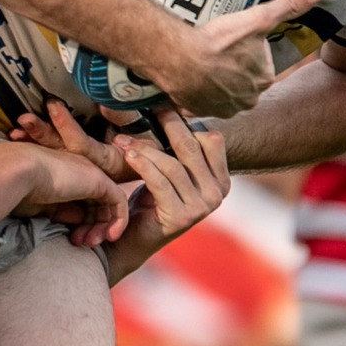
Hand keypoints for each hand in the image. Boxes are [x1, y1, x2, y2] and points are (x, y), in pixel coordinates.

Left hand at [11, 98, 137, 182]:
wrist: (151, 160)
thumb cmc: (148, 146)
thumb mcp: (143, 134)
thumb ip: (125, 117)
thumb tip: (104, 104)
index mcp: (107, 158)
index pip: (82, 144)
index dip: (67, 126)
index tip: (53, 105)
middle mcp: (91, 163)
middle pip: (63, 150)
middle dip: (43, 134)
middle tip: (23, 120)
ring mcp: (82, 161)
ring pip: (56, 150)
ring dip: (36, 138)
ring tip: (16, 128)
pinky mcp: (75, 157)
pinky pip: (56, 149)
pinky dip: (39, 140)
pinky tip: (21, 131)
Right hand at [13, 144, 130, 248]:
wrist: (20, 173)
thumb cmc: (20, 189)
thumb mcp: (44, 206)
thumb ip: (63, 212)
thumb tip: (79, 223)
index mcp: (66, 175)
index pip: (84, 202)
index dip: (82, 224)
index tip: (73, 240)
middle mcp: (81, 172)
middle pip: (98, 205)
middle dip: (94, 228)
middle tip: (85, 244)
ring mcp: (92, 174)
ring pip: (109, 205)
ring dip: (103, 228)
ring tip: (91, 243)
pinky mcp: (100, 180)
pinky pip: (119, 202)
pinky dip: (119, 220)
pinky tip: (110, 236)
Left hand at [114, 109, 231, 264]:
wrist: (133, 239)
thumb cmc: (151, 200)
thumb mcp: (173, 172)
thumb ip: (181, 150)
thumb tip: (171, 106)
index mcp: (221, 180)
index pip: (212, 139)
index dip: (188, 121)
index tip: (163, 106)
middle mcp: (217, 194)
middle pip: (193, 148)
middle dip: (167, 125)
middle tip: (146, 110)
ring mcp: (201, 208)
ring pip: (173, 165)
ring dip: (145, 148)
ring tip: (124, 138)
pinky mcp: (181, 217)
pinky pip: (160, 181)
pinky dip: (142, 165)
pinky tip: (128, 154)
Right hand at [146, 0, 324, 118]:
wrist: (179, 58)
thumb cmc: (218, 41)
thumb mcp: (259, 18)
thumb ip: (289, 5)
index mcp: (264, 80)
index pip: (261, 63)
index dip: (247, 48)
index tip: (232, 38)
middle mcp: (246, 100)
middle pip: (242, 78)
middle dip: (232, 65)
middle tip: (216, 47)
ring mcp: (221, 108)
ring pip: (222, 89)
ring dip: (214, 78)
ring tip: (202, 58)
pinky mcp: (198, 111)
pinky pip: (200, 99)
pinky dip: (196, 89)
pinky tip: (190, 74)